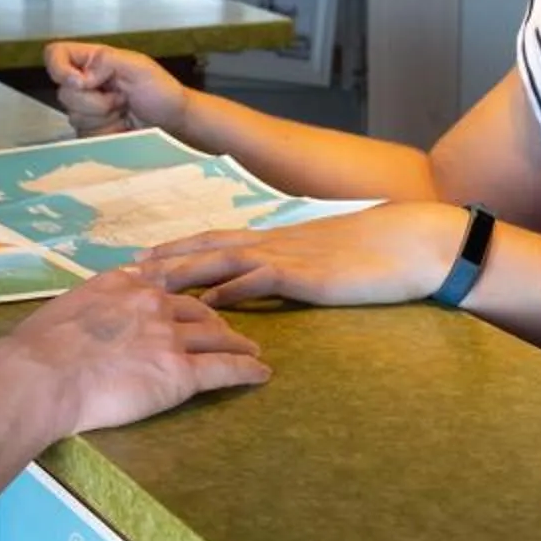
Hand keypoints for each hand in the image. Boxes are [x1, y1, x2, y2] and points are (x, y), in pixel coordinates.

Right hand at [0, 269, 268, 437]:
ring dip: (237, 342)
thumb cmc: (38, 350)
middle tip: (225, 332)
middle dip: (214, 321)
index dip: (182, 296)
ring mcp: (169, 336)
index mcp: (123, 285)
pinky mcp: (180, 371)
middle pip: (196, 309)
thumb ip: (90, 307)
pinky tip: (261, 373)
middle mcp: (152, 303)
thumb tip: (88, 318)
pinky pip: (224, 367)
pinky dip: (247, 370)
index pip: (164, 287)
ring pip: (217, 335)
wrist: (41, 375)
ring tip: (250, 351)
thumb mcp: (65, 309)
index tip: (191, 303)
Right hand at [42, 43, 190, 138]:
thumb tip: (79, 77)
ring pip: (74, 117)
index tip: (80, 82)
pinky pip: (84, 135)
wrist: (173, 123)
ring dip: (103, 118)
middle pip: (63, 94)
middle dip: (95, 101)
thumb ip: (106, 62)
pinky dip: (106, 133)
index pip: (55, 55)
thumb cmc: (161, 91)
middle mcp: (84, 84)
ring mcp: (86, 110)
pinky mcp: (91, 133)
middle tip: (121, 98)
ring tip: (124, 112)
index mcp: (92, 61)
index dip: (58, 69)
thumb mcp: (137, 66)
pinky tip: (121, 127)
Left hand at [141, 202, 461, 309]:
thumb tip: (268, 283)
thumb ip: (293, 269)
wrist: (415, 243)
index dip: (177, 248)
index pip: (215, 239)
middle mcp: (275, 242)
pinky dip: (233, 288)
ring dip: (185, 270)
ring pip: (224, 257)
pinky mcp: (309, 275)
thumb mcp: (324, 261)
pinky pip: (263, 278)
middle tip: (126, 271)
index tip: (142, 258)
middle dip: (165, 258)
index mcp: (278, 238)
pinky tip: (209, 301)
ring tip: (150, 284)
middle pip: (207, 245)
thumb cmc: (376, 255)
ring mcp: (290, 256)